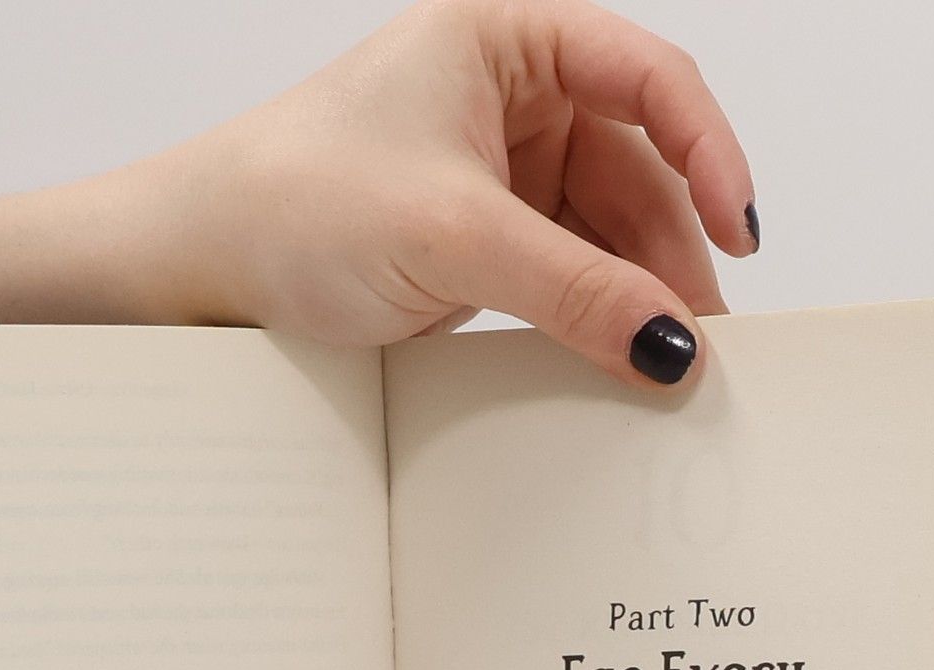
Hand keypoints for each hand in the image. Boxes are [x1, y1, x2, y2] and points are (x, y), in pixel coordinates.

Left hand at [136, 0, 756, 385]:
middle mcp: (508, 97)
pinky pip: (564, 276)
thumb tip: (670, 341)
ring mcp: (495, 175)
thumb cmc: (291, 202)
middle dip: (672, 251)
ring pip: (604, 231)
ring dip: (638, 295)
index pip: (647, 80)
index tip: (736, 233)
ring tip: (668, 365)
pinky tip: (618, 361)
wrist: (197, 270)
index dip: (707, 152)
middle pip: (636, 167)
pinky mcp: (478, 245)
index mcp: (506, 40)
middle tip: (703, 340)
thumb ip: (572, 290)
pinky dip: (594, 318)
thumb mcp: (450, 237)